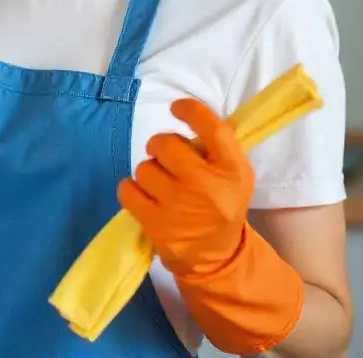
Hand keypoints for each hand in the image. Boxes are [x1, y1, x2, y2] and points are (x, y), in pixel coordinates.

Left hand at [116, 98, 253, 277]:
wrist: (215, 256)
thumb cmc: (222, 205)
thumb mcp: (235, 175)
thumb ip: (217, 148)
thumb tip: (187, 115)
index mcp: (232, 171)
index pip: (214, 129)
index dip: (191, 111)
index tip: (177, 107)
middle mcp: (207, 186)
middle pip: (166, 144)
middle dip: (160, 146)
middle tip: (167, 159)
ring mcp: (179, 206)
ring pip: (144, 167)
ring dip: (149, 172)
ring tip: (161, 185)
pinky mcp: (156, 223)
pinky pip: (127, 189)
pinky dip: (131, 189)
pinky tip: (144, 195)